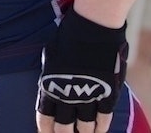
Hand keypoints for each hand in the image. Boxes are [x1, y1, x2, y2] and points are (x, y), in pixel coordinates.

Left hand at [37, 6, 128, 132]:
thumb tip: (49, 82)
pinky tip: (99, 131)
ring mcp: (87, 96)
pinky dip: (101, 127)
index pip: (44, 115)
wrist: (92, 27)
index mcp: (49, 84)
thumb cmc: (69, 35)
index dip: (45, 128)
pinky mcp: (106, 93)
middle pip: (64, 126)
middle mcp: (67, 95)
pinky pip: (103, 117)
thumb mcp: (51, 54)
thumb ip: (51, 73)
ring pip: (84, 126)